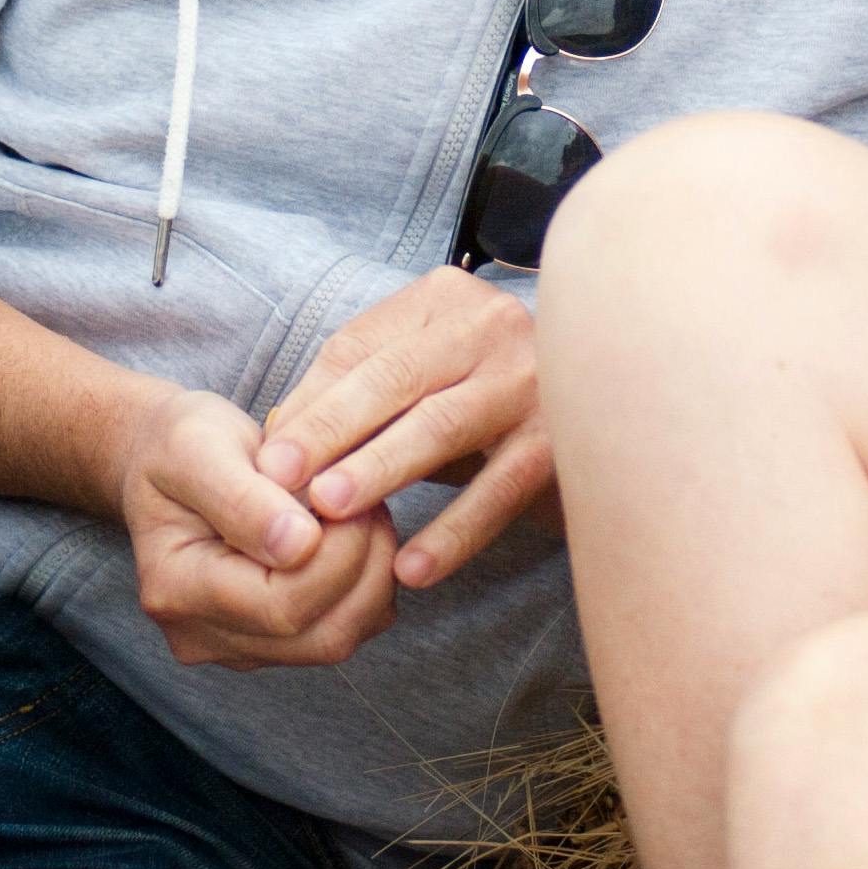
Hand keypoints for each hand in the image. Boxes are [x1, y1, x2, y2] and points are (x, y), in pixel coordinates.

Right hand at [113, 383, 402, 668]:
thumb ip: (243, 498)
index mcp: (174, 589)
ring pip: (338, 640)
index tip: (346, 489)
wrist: (168, 463)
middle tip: (366, 498)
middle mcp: (201, 635)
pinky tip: (353, 537)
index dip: (336, 553)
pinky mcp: (269, 642)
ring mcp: (236, 647)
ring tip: (362, 512)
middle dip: (362, 564)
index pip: (280, 605)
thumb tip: (300, 545)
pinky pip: (342, 631)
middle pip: (318, 636)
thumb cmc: (180, 446)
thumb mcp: (198, 447)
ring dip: (372, 577)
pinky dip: (365, 588)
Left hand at [256, 268, 552, 592]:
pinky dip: (454, 530)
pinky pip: (500, 489)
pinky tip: (411, 568)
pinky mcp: (563, 439)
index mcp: (444, 300)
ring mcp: (534, 379)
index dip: (311, 404)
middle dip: (333, 429)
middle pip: (397, 377)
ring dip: (381, 467)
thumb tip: (275, 441)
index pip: (361, 347)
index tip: (269, 458)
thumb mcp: (416, 383)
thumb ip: (352, 398)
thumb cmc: (477, 402)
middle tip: (283, 480)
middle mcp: (493, 325)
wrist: (599, 416)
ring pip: (443, 424)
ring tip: (330, 510)